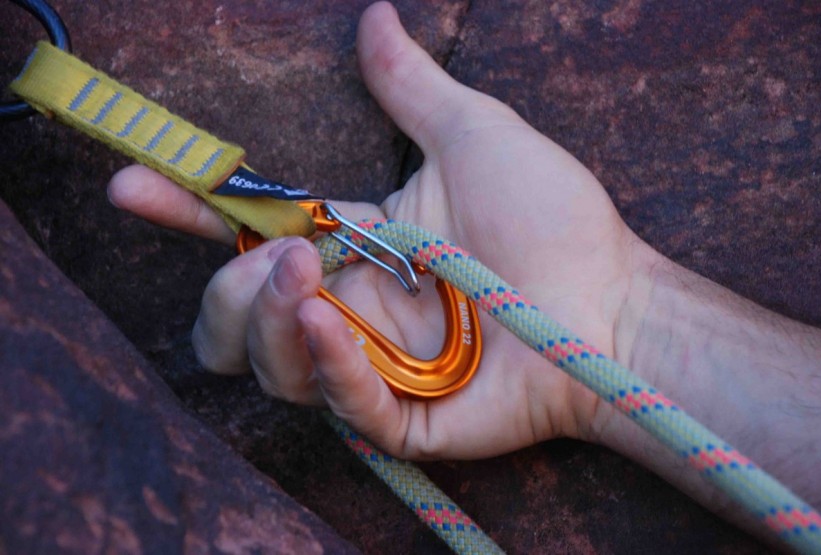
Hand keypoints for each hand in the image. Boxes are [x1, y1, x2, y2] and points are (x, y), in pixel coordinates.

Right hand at [108, 1, 650, 458]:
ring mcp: (372, 365)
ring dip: (266, 321)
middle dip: (231, 287)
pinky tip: (331, 323)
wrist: (613, 304)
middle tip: (285, 256)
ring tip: (307, 278)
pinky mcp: (401, 416)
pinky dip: (325, 363)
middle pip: (235, 315)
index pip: (250, 230)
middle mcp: (350, 305)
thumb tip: (376, 16)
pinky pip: (336, 404)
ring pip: (267, 364)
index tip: (136, 183)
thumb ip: (413, 88)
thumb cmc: (553, 219)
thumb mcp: (475, 136)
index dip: (189, 211)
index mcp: (354, 243)